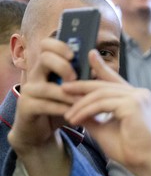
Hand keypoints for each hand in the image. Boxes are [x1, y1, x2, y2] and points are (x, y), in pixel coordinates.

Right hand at [8, 38, 81, 175]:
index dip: (59, 46)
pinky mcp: (27, 107)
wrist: (43, 131)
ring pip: (47, 86)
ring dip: (68, 95)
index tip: (73, 55)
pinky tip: (74, 113)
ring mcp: (29, 91)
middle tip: (76, 78)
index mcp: (46, 66)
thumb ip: (85, 77)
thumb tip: (99, 61)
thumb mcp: (75, 91)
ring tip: (83, 101)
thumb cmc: (61, 107)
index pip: (46, 45)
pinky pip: (46, 105)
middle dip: (64, 67)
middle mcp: (35, 75)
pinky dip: (62, 109)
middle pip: (44, 58)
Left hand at [61, 51, 150, 175]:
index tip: (89, 55)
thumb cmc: (129, 149)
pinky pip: (103, 103)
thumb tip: (73, 108)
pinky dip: (86, 110)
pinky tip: (76, 119)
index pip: (114, 79)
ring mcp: (137, 97)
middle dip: (81, 88)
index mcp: (135, 98)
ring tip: (68, 115)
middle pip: (104, 85)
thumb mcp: (104, 128)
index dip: (101, 67)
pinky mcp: (133, 104)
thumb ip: (92, 116)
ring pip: (101, 94)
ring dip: (81, 105)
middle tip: (62, 90)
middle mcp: (138, 93)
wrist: (145, 162)